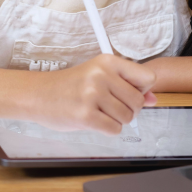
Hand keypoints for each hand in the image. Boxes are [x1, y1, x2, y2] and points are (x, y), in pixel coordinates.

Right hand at [30, 54, 157, 134]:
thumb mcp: (99, 76)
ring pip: (127, 117)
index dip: (142, 90)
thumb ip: (127, 85)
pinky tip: (93, 121)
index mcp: (108, 61)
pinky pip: (114, 129)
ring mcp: (93, 95)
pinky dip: (107, 130)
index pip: (147, 77)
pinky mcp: (85, 116)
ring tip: (99, 112)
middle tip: (109, 106)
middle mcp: (101, 75)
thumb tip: (153, 99)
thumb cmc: (70, 86)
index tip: (128, 93)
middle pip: (138, 101)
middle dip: (128, 109)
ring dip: (117, 120)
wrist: (38, 95)